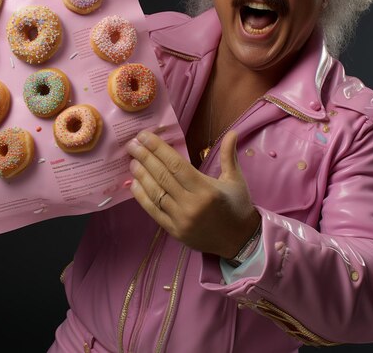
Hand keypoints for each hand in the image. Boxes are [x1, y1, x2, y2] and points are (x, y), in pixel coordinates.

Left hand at [126, 130, 259, 258]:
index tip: (144, 136)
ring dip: (141, 176)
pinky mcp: (175, 231)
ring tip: (132, 161)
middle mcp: (191, 204)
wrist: (241, 241)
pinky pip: (154, 212)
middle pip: (162, 176)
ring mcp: (181, 220)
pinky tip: (134, 184)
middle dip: (145, 158)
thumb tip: (232, 132)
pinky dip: (142, 198)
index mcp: (206, 189)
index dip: (158, 149)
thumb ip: (229, 155)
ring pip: (156, 193)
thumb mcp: (236, 179)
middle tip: (132, 144)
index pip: (176, 165)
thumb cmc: (238, 207)